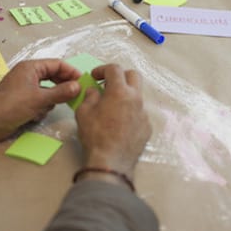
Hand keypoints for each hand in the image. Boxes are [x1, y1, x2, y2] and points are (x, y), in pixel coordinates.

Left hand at [0, 60, 80, 142]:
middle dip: (62, 87)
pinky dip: (41, 107)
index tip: (82, 82)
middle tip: (75, 95)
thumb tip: (78, 86)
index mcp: (31, 68)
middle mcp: (28, 75)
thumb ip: (61, 92)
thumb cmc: (11, 106)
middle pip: (53, 76)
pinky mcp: (22, 100)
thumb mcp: (39, 99)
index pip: (57, 64)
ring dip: (50, 99)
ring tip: (48, 107)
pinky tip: (36, 115)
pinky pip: (40, 100)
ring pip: (48, 89)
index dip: (71, 72)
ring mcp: (25, 87)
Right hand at [75, 64, 150, 179]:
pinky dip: (130, 112)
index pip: (115, 69)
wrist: (111, 162)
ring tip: (112, 107)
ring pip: (137, 95)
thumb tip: (95, 91)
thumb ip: (90, 96)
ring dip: (126, 95)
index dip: (103, 69)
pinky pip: (140, 113)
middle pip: (133, 76)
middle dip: (120, 76)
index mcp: (120, 91)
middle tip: (108, 85)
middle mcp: (136, 99)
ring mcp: (144, 113)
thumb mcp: (84, 113)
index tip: (95, 76)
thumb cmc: (95, 136)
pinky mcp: (147, 127)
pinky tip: (120, 124)